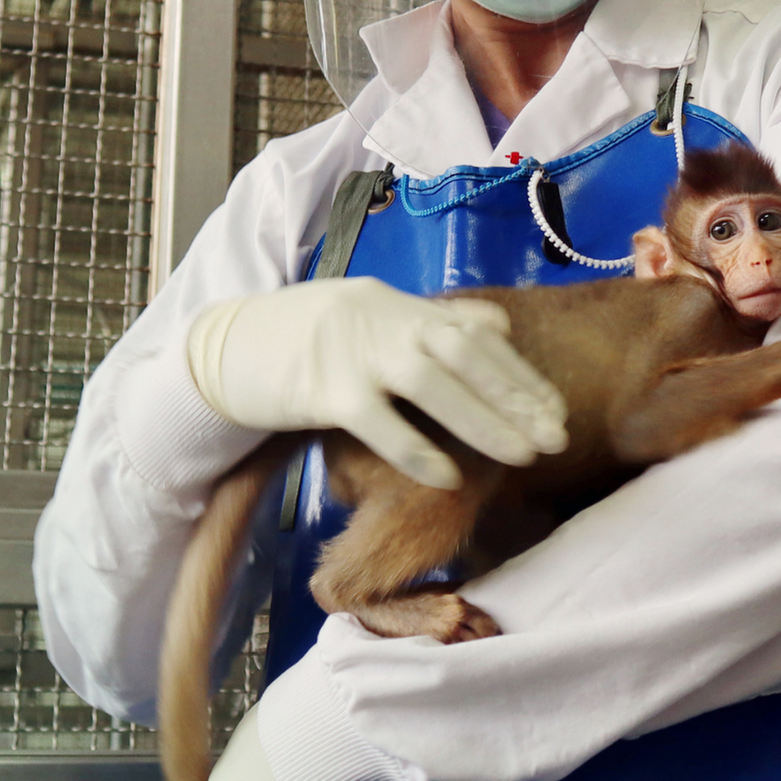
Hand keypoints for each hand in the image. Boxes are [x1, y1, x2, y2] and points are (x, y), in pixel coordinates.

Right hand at [188, 277, 567, 488]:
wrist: (223, 347)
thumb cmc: (301, 339)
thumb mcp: (370, 314)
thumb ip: (431, 320)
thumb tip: (495, 320)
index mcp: (396, 304)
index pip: (474, 333)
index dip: (519, 372)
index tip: (556, 408)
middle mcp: (380, 321)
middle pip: (463, 355)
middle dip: (516, 397)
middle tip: (557, 436)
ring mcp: (350, 354)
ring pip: (430, 384)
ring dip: (483, 420)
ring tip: (523, 454)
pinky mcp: (321, 391)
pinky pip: (378, 423)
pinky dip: (415, 450)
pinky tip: (447, 476)